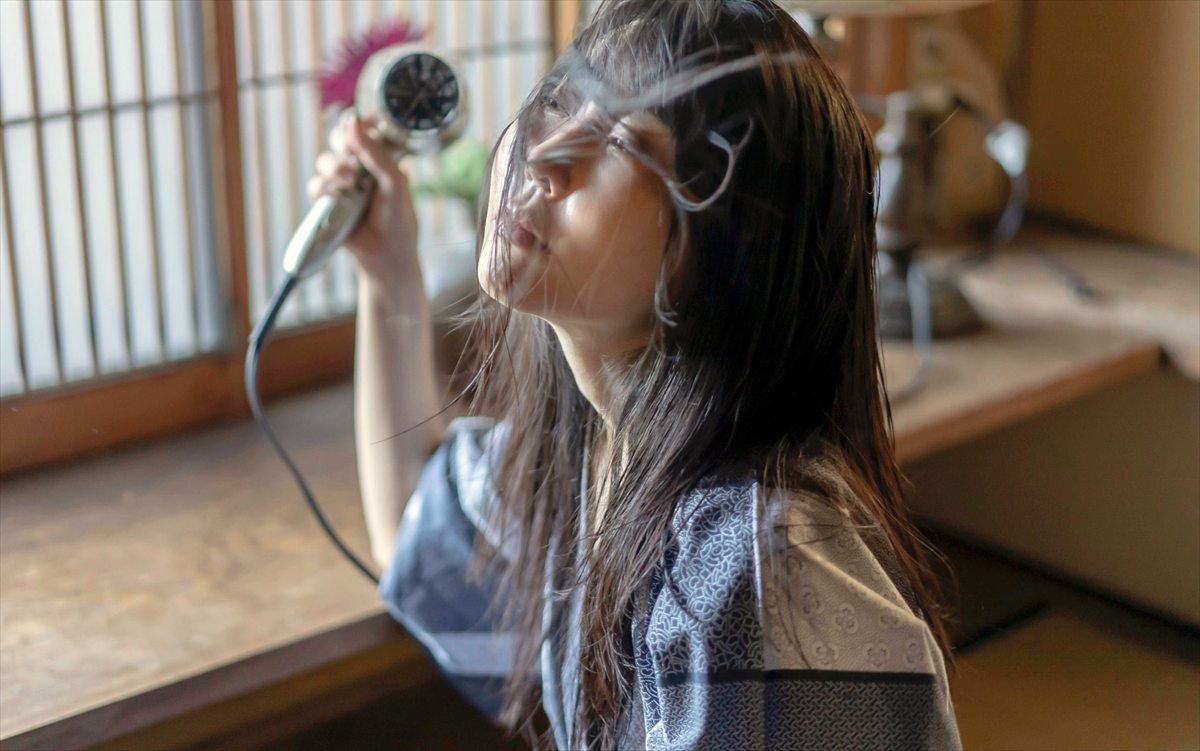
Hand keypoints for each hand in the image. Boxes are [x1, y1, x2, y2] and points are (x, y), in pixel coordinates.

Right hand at [307, 110, 419, 282]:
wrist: (387, 254)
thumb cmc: (398, 219)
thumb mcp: (395, 182)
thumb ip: (376, 153)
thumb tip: (353, 122)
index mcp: (381, 159)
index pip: (363, 130)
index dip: (356, 125)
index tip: (355, 125)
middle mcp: (361, 169)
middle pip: (340, 140)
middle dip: (343, 145)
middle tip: (353, 159)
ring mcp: (344, 185)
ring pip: (326, 161)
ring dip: (335, 168)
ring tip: (349, 184)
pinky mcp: (329, 202)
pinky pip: (316, 185)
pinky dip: (324, 187)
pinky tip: (337, 195)